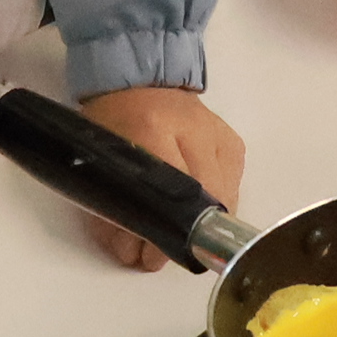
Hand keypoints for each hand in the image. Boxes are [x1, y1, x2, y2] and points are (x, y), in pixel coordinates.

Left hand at [73, 86, 243, 271]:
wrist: (140, 79)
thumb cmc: (113, 120)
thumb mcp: (102, 161)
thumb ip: (114, 210)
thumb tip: (134, 255)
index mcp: (151, 130)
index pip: (170, 194)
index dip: (163, 235)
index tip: (151, 257)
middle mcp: (194, 131)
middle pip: (204, 200)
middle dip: (183, 237)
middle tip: (158, 253)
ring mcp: (219, 137)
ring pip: (224, 199)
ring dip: (200, 223)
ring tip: (173, 229)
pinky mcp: (234, 144)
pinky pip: (232, 186)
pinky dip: (213, 203)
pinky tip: (193, 204)